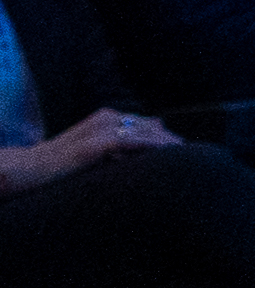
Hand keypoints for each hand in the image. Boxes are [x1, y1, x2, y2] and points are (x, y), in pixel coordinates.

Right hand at [0, 106, 173, 190]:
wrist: (26, 170)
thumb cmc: (59, 165)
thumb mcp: (93, 153)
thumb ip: (117, 150)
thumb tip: (147, 155)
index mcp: (108, 117)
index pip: (149, 125)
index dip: (168, 138)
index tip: (187, 151)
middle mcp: (107, 118)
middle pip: (153, 127)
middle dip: (173, 141)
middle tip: (195, 156)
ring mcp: (100, 129)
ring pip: (146, 133)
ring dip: (168, 145)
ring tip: (187, 157)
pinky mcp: (93, 144)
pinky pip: (130, 142)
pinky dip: (151, 147)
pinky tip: (167, 154)